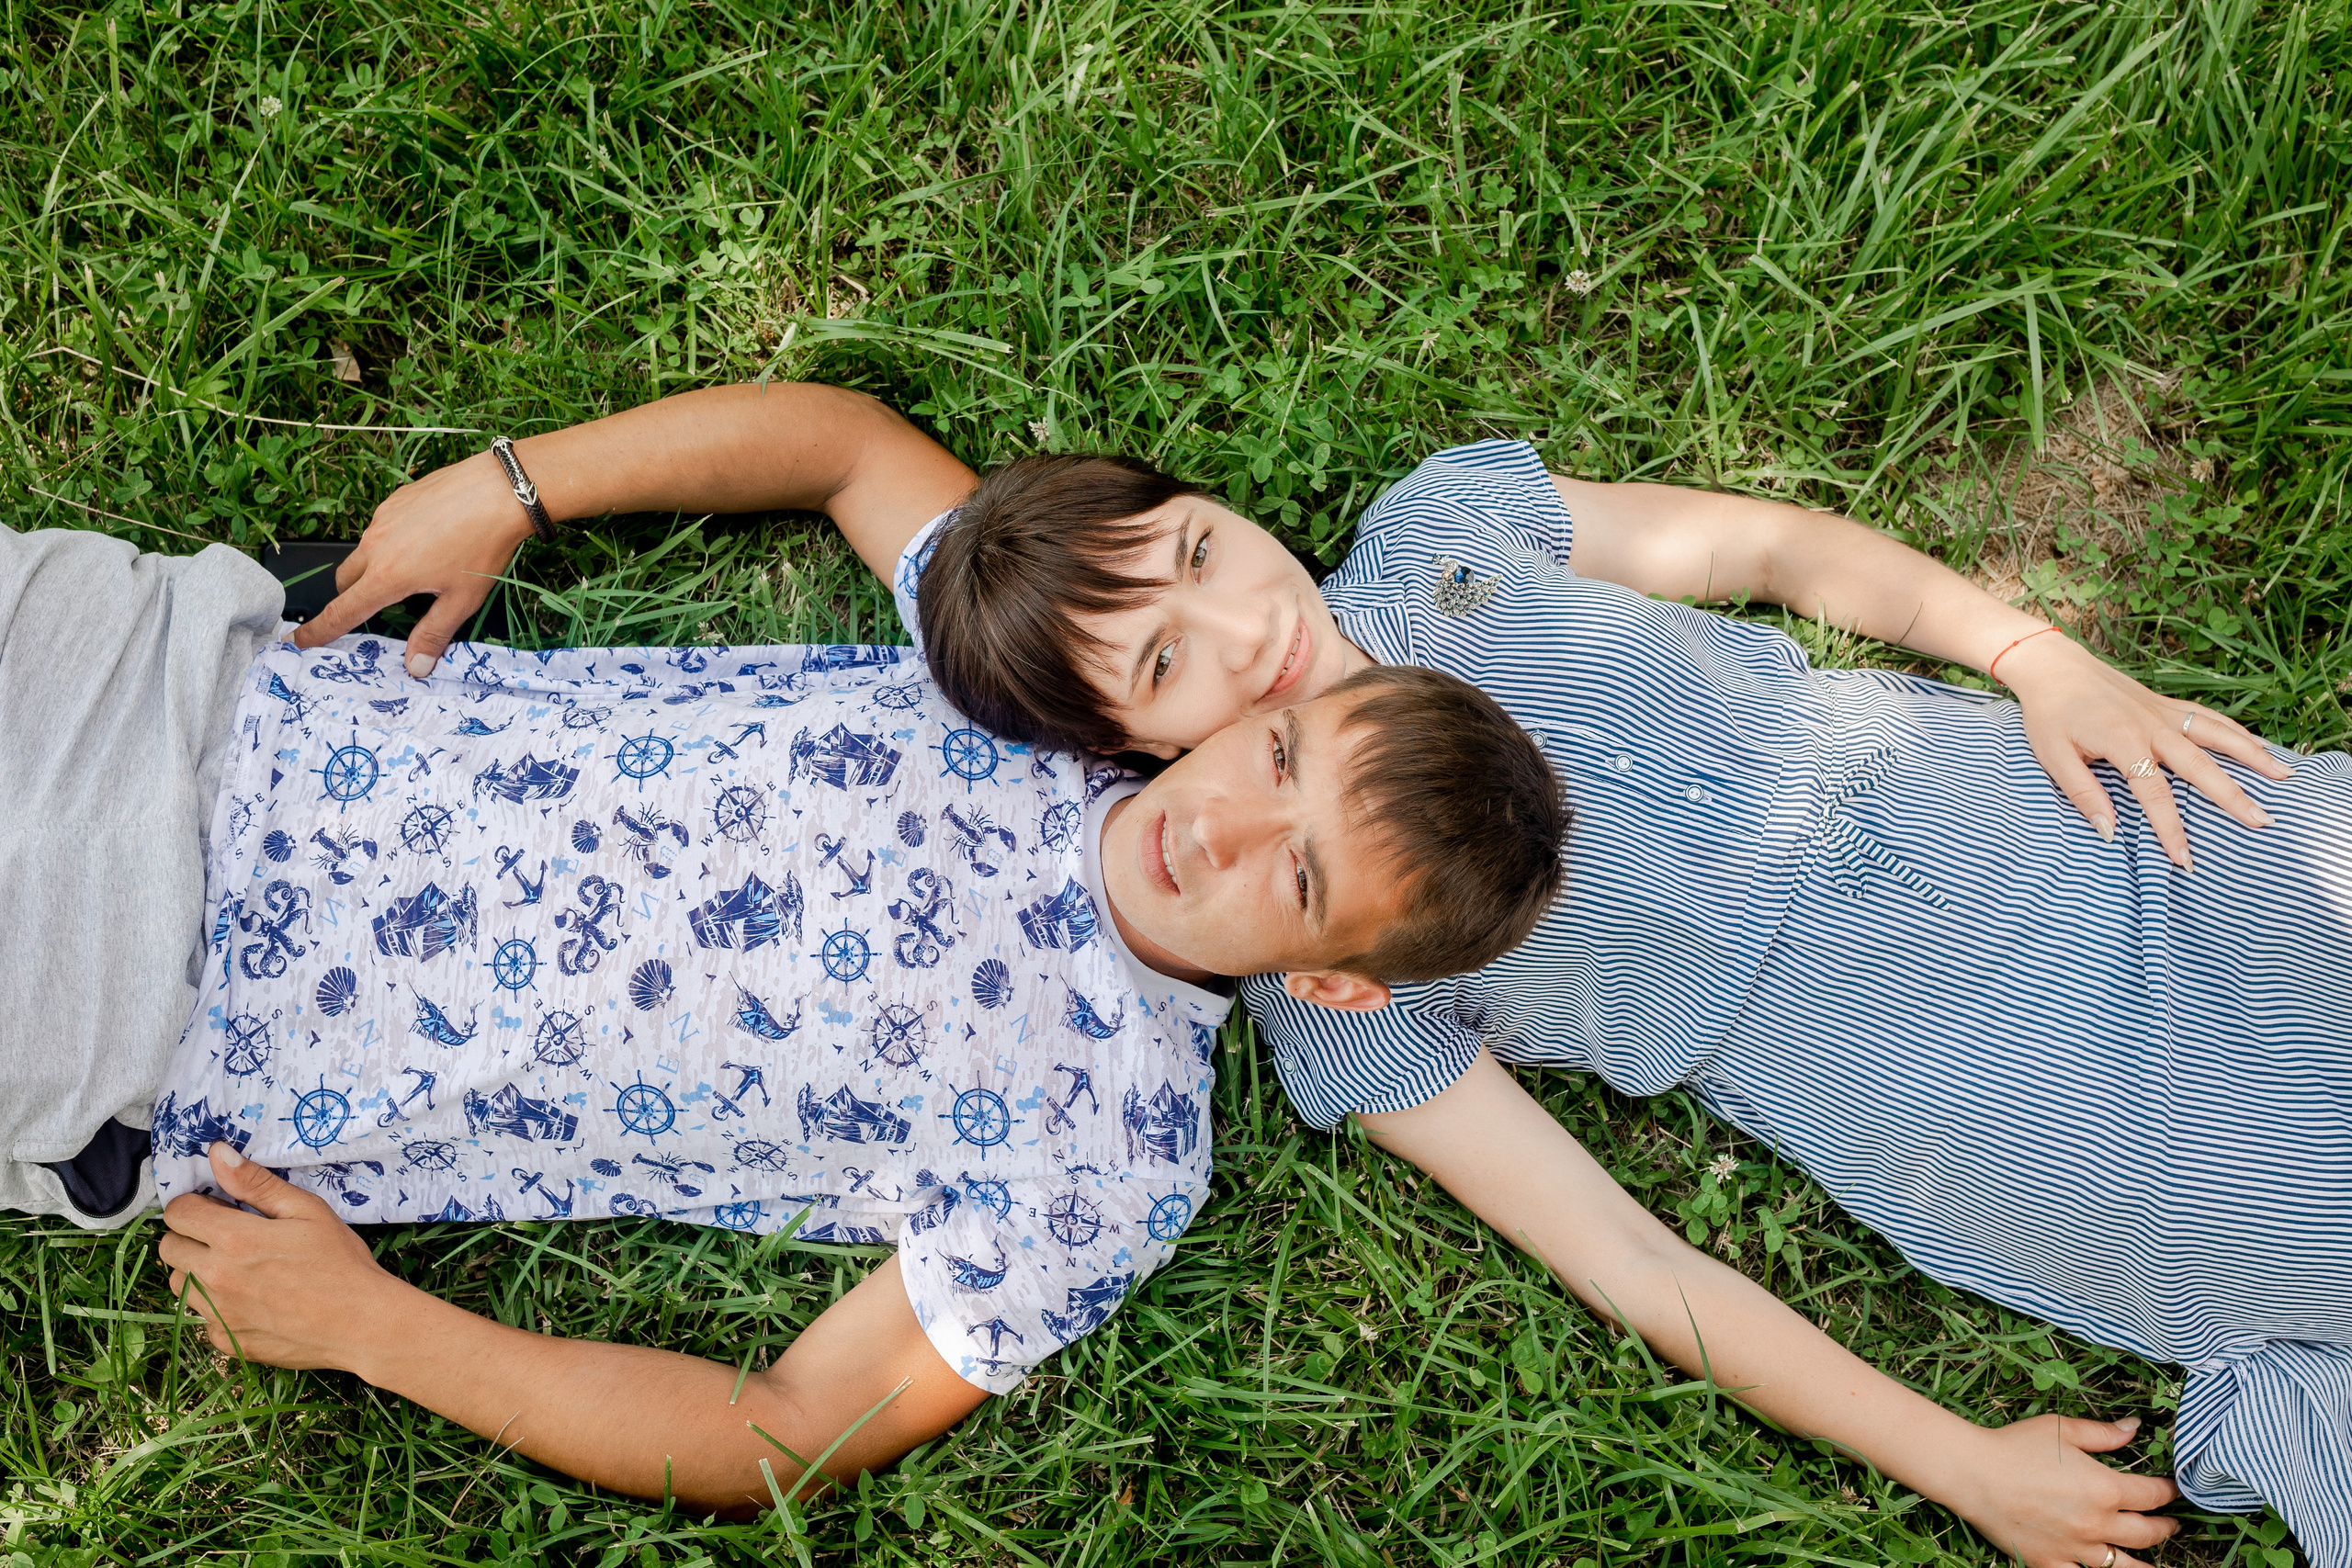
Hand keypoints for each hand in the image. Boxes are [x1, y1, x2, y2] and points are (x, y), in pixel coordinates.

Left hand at [157, 1142, 406, 1371]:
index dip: (196, 1205)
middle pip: (169, 1249)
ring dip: (198, 1272)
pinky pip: (201, 1318)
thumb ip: (256, 1183)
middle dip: (191, 1236)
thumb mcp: (307, 1210)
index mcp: (234, 1239)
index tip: (220, 1208)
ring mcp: (217, 1314)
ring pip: (179, 1284)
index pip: (177, 1213)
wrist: (362, 1323)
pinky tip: (252, 1301)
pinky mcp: (225, 1342)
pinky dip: (217, 1307)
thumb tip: (216, 1153)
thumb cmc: (340, 1262)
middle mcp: (215, 1278)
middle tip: (229, 1238)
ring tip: (239, 1270)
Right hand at [291, 450, 536, 678]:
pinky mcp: (395, 500)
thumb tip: (416, 667)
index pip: (342, 611)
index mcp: (387, 576)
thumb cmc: (485, 545)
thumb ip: (434, 634)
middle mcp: (376, 545)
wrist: (501, 490)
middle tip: (375, 610)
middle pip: (345, 581)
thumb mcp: (463, 599)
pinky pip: (381, 529)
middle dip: (351, 599)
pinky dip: (390, 543)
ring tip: (414, 573)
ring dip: (373, 570)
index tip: (299, 640)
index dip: (319, 630)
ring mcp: (383, 519)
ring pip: (362, 553)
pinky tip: (425, 543)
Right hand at [1938, 1414, 2178, 1567]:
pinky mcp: (2051, 1562)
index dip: (2168, 1492)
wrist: (1972, 1473)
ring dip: (2146, 1564)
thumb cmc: (2015, 1445)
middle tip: (2171, 1524)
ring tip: (2155, 1562)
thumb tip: (2135, 1428)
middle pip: (2148, 1534)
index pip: (2152, 1495)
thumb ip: (2103, 1433)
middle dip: (2165, 1528)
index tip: (2173, 1490)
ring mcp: (2075, 1549)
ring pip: (2125, 1567)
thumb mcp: (2062, 1429)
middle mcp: (2097, 1524)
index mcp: (2105, 1489)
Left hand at [1998, 632, 2292, 867]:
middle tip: (2263, 822)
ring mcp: (2164, 712)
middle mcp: (2152, 726)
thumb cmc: (2049, 714)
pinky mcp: (2166, 704)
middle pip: (2202, 767)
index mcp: (2124, 741)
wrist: (2054, 666)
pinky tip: (2258, 746)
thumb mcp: (2053, 757)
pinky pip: (2210, 719)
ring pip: (2218, 736)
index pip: (2155, 795)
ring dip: (2252, 757)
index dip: (2170, 830)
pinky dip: (2238, 732)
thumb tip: (2108, 832)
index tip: (2185, 860)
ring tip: (2284, 778)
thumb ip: (2083, 794)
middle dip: (2233, 797)